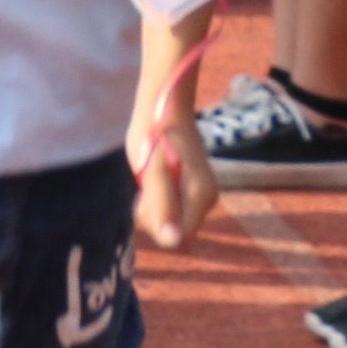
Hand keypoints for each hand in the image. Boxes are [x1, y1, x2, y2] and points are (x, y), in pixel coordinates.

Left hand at [135, 111, 217, 250]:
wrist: (164, 105)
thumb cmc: (155, 133)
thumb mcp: (151, 170)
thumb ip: (162, 205)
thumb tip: (172, 241)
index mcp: (201, 196)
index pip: (177, 239)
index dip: (155, 227)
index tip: (142, 197)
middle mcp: (204, 200)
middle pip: (173, 233)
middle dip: (151, 217)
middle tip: (141, 184)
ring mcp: (197, 195)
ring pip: (168, 222)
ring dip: (150, 206)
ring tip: (145, 177)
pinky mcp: (188, 189)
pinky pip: (168, 209)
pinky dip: (153, 199)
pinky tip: (148, 179)